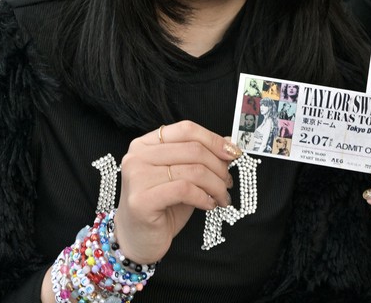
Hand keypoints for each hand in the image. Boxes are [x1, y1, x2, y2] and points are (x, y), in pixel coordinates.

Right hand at [113, 121, 241, 263]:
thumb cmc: (162, 207)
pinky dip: (204, 197)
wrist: (138, 240)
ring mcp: (137, 177)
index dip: (214, 140)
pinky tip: (209, 205)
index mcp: (145, 144)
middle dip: (219, 167)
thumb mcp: (184, 177)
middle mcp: (137, 156)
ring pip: (193, 171)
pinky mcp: (142, 200)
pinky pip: (185, 190)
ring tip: (222, 197)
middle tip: (228, 182)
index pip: (186, 129)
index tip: (233, 153)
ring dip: (216, 185)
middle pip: (193, 149)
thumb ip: (200, 158)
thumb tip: (228, 142)